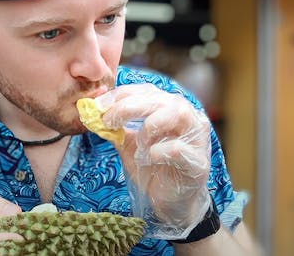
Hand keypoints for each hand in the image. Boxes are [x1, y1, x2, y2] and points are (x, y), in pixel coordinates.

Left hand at [96, 83, 211, 238]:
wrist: (170, 203)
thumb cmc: (152, 169)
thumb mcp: (129, 145)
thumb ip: (116, 129)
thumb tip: (94, 114)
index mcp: (170, 109)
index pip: (147, 91)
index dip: (122, 95)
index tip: (99, 105)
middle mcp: (187, 117)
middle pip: (161, 99)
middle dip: (129, 106)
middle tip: (108, 119)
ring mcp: (197, 138)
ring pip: (178, 114)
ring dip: (150, 125)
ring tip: (137, 142)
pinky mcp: (199, 162)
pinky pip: (178, 148)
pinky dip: (158, 152)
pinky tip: (149, 159)